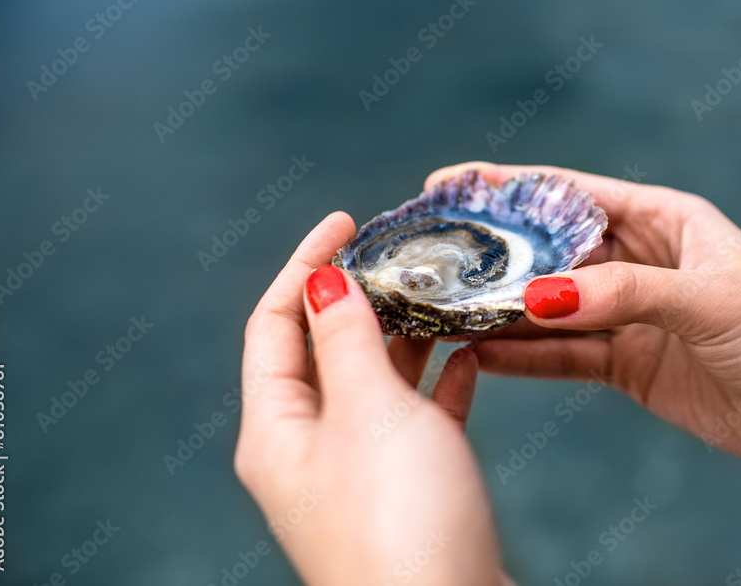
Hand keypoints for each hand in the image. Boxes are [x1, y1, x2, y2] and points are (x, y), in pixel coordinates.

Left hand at [235, 212, 507, 585]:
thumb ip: (346, 340)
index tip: (346, 221)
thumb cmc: (401, 519)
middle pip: (322, 349)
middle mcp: (307, 447)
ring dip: (401, 337)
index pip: (273, 324)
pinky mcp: (404, 491)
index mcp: (277, 427)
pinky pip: (414, 420)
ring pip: (372, 382)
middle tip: (402, 255)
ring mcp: (356, 471)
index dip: (304, 265)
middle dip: (358, 297)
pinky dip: (436, 384)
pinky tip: (467, 358)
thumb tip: (322, 281)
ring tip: (437, 295)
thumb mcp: (369, 412)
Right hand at [427, 162, 740, 496]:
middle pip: (546, 247)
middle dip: (489, 250)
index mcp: (663, 219)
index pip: (568, 191)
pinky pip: (561, 355)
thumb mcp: (710, 301)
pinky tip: (478, 352)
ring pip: (546, 304)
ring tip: (438, 309)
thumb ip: (624, 293)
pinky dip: (521, 355)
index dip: (506, 185)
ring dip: (496, 307)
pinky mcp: (626, 362)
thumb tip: (539, 295)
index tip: (446, 184)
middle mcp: (637, 260)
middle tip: (427, 255)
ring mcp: (627, 313)